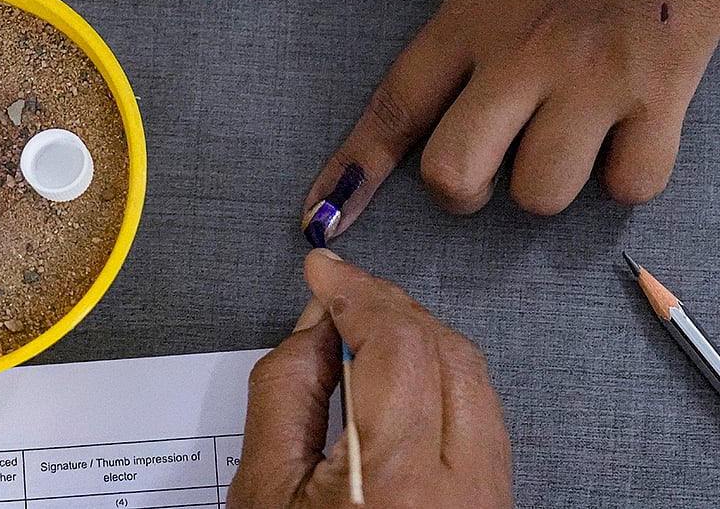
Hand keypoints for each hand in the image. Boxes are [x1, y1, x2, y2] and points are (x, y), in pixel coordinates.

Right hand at [227, 249, 511, 507]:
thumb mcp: (262, 491)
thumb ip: (285, 391)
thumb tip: (316, 324)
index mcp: (393, 482)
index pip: (395, 343)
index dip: (357, 290)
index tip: (325, 271)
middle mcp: (461, 488)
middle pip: (443, 349)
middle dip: (387, 306)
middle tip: (340, 295)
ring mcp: (489, 497)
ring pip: (472, 376)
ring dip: (418, 335)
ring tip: (365, 328)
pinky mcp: (496, 503)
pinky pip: (481, 412)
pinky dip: (440, 373)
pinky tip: (401, 373)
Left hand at [299, 0, 719, 223]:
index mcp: (472, 12)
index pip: (395, 107)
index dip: (354, 169)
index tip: (323, 216)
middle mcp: (526, 54)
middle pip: (455, 172)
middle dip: (456, 189)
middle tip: (479, 164)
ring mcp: (597, 78)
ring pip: (539, 192)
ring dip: (537, 185)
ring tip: (553, 141)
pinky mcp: (665, 91)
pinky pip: (629, 185)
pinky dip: (620, 179)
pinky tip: (615, 140)